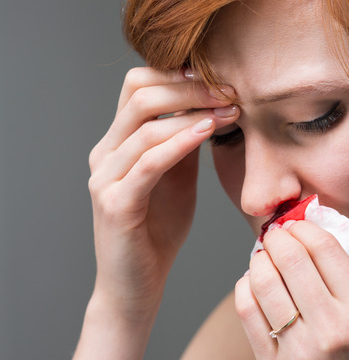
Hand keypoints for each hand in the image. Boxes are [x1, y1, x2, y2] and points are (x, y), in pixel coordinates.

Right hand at [88, 67, 238, 317]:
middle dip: (190, 86)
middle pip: (140, 94)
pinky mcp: (116, 204)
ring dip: (194, 111)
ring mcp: (105, 178)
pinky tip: (209, 131)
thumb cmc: (159, 231)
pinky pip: (149, 162)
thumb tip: (212, 105)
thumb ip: (184, 142)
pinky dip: (181, 141)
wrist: (137, 285)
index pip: (137, 85)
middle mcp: (104, 154)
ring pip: (145, 124)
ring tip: (231, 109)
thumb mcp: (177, 176)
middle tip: (230, 90)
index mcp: (117, 143)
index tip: (219, 77)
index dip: (177, 74)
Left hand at [234, 220, 348, 359]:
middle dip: (278, 237)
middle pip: (293, 260)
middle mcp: (334, 328)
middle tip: (275, 233)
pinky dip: (245, 287)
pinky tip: (252, 283)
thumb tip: (312, 239)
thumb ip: (348, 284)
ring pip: (266, 283)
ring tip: (263, 255)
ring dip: (259, 260)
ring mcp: (301, 350)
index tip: (297, 224)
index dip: (305, 228)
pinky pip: (249, 313)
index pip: (327, 249)